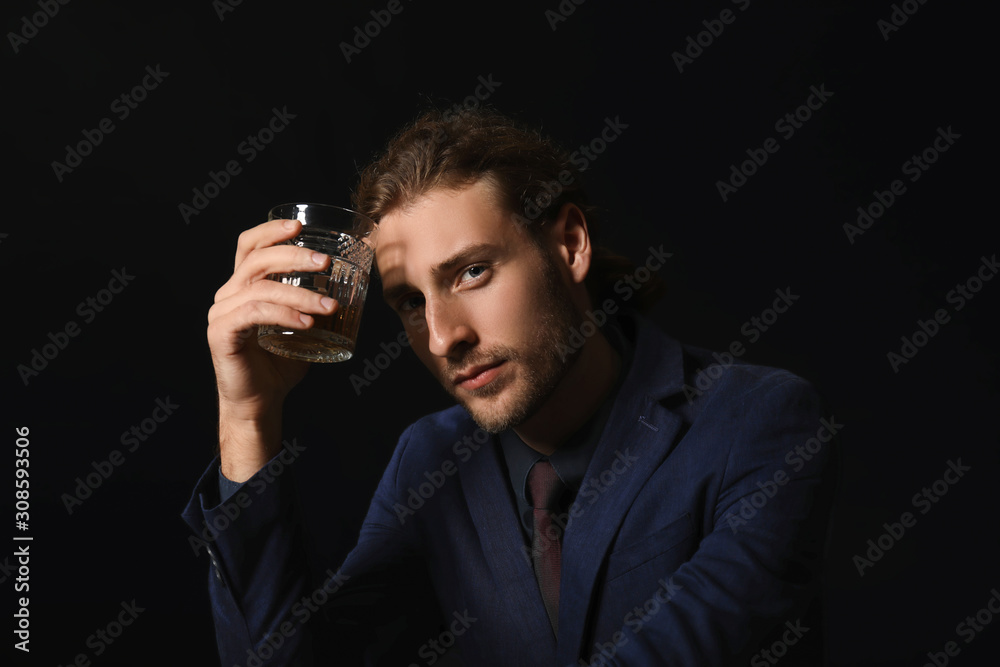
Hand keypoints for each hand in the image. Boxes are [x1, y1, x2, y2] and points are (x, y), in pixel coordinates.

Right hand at [207, 218, 337, 479]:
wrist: (260, 402)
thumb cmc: (281, 363)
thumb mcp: (303, 325)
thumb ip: (316, 304)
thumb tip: (354, 287)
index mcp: (243, 286)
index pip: (249, 245)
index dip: (271, 230)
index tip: (300, 226)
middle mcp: (228, 295)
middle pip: (257, 260)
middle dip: (294, 256)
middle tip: (326, 263)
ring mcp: (222, 314)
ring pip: (261, 288)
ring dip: (300, 294)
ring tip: (329, 307)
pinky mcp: (222, 334)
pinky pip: (254, 314)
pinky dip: (284, 315)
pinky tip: (307, 323)